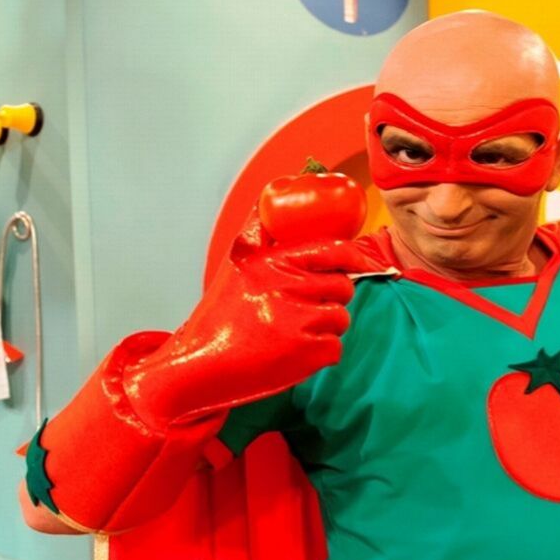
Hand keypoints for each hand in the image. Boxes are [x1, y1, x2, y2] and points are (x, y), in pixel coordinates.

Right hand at [120, 233, 372, 429]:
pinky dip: (320, 354)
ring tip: (293, 332)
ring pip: (340, 319)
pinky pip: (335, 349)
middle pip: (343, 286)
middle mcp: (288, 287)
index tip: (358, 261)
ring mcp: (299, 321)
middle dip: (332, 297)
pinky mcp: (306, 354)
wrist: (201, 366)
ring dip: (325, 327)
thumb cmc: (221, 315)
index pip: (332, 249)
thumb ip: (258, 228)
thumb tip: (271, 193)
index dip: (353, 255)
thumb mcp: (236, 263)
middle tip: (306, 307)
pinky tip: (293, 353)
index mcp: (273, 261)